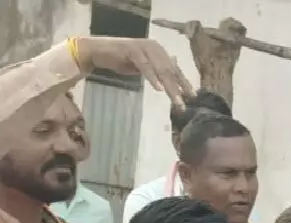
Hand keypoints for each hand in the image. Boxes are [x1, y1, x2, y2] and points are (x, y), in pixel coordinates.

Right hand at [74, 37, 192, 107]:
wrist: (97, 51)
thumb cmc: (121, 60)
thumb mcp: (143, 67)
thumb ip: (158, 70)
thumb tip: (173, 79)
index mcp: (159, 51)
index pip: (175, 69)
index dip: (184, 83)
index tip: (192, 97)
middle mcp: (155, 47)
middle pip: (170, 71)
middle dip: (178, 89)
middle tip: (183, 105)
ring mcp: (144, 47)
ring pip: (160, 70)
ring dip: (169, 87)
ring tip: (176, 100)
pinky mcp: (132, 50)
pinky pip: (145, 66)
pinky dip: (152, 78)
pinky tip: (158, 88)